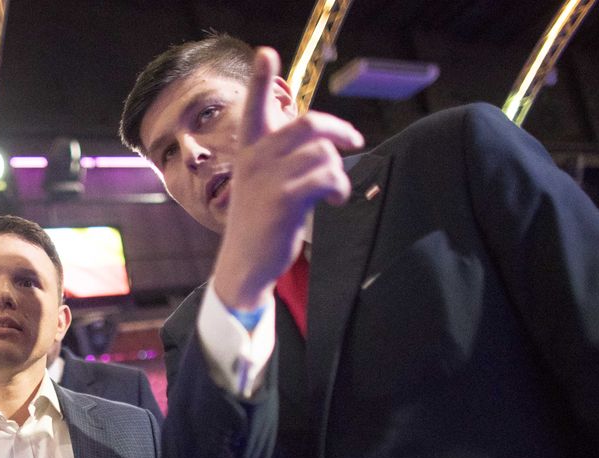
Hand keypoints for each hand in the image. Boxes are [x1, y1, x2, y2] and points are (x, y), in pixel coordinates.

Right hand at [213, 46, 363, 309]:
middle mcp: (256, 159)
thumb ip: (285, 155)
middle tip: (354, 140)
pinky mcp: (283, 200)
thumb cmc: (261, 219)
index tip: (266, 52)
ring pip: (323, 154)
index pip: (254, 107)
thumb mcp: (264, 181)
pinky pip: (326, 177)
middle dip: (339, 128)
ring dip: (339, 172)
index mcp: (250, 151)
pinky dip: (339, 187)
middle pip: (308, 124)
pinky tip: (334, 201)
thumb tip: (327, 138)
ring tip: (335, 191)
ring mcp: (268, 179)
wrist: (245, 263)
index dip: (260, 78)